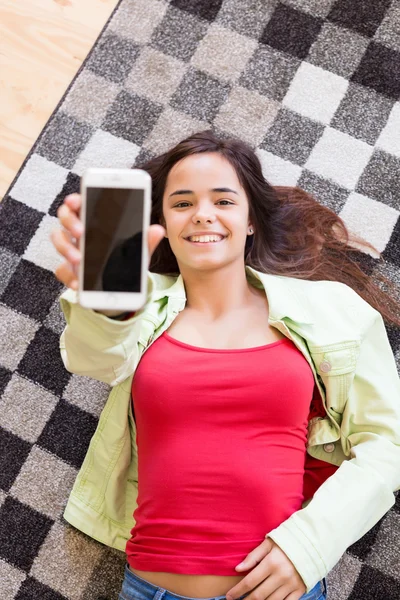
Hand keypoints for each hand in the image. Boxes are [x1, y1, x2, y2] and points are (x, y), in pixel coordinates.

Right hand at [50, 193, 165, 289]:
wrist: (120, 291)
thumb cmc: (126, 263)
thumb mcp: (137, 252)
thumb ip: (144, 241)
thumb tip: (157, 230)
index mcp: (96, 222)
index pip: (81, 203)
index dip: (75, 199)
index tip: (75, 200)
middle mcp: (81, 233)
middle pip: (64, 217)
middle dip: (69, 221)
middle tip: (81, 232)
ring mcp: (72, 250)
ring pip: (58, 240)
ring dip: (66, 248)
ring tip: (79, 259)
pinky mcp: (69, 270)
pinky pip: (61, 269)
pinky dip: (68, 275)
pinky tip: (78, 282)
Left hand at [225, 538, 305, 599]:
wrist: (313, 543)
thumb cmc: (288, 541)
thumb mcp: (269, 543)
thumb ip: (253, 556)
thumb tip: (238, 569)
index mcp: (271, 563)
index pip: (250, 581)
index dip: (238, 591)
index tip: (230, 596)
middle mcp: (281, 576)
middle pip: (259, 595)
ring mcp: (291, 585)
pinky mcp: (300, 590)